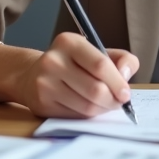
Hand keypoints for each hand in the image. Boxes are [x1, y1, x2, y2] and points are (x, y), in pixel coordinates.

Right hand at [13, 32, 139, 118]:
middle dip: (112, 100)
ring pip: (86, 107)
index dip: (118, 82)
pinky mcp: (42, 104)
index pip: (100, 65)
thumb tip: (125, 75)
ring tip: (105, 104)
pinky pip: (75, 117)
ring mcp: (45, 83)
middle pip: (95, 89)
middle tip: (118, 102)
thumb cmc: (74, 64)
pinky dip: (88, 116)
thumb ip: (121, 59)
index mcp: (69, 42)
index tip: (126, 93)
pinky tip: (88, 107)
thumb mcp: (97, 52)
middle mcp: (53, 61)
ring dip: (102, 109)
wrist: (32, 75)